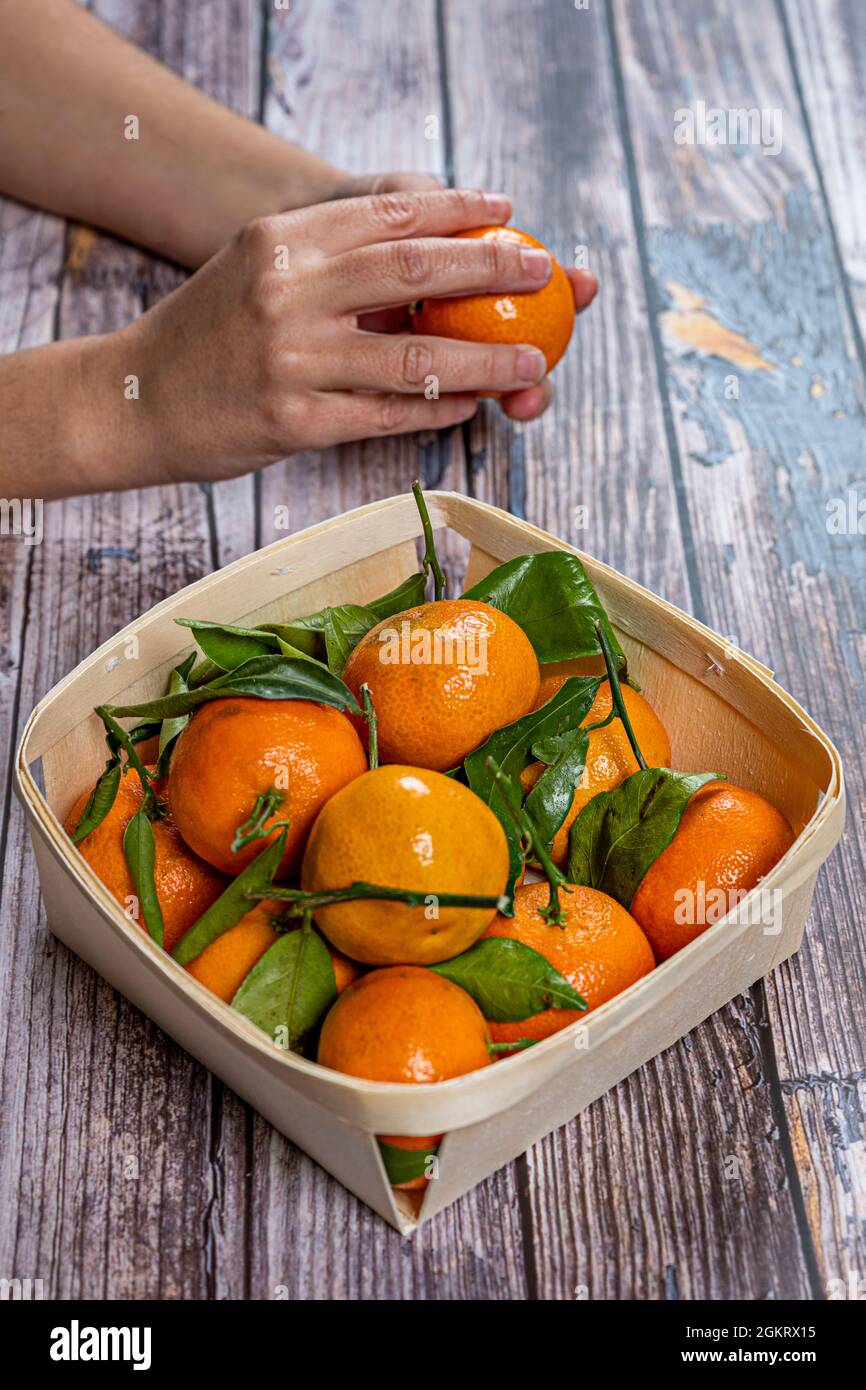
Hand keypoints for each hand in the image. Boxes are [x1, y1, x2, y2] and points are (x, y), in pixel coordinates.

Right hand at [117, 188, 588, 483]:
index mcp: (282, 240)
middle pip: (411, 271)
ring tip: (533, 361)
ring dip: (484, 359)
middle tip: (544, 269)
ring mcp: (290, 358)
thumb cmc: (211, 333)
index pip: (387, 213)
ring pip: (413, 357)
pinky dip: (436, 410)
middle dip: (490, 266)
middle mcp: (286, 290)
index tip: (508, 211)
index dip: (458, 210)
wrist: (137, 399)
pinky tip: (471, 405)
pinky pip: (386, 414)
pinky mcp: (294, 420)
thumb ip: (333, 261)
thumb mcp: (259, 269)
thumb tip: (430, 258)